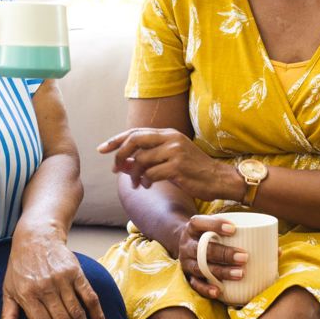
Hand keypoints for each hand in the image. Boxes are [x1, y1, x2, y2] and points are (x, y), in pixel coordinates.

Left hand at [0, 229, 106, 318]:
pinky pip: (89, 296)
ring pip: (78, 313)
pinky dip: (97, 313)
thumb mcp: (8, 289)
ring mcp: (63, 280)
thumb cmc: (20, 265)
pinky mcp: (76, 272)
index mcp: (28, 296)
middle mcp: (46, 289)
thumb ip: (8, 315)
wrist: (36, 235)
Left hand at [97, 128, 235, 200]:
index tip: (102, 149)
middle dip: (120, 155)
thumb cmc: (193, 170)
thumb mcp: (170, 157)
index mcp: (167, 133)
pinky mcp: (177, 167)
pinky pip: (150, 174)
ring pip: (141, 160)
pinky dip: (145, 181)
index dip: (116, 140)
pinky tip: (147, 185)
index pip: (135, 132)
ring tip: (137, 184)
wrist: (217, 179)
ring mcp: (174, 152)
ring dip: (134, 174)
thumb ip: (147, 157)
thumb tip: (121, 163)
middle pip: (134, 141)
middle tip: (115, 169)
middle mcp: (170, 138)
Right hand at [175, 215, 246, 300]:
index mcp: (193, 227)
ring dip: (221, 271)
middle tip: (244, 256)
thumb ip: (241, 233)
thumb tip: (277, 251)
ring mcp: (186, 261)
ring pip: (201, 267)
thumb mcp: (216, 227)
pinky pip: (195, 284)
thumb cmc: (210, 235)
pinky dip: (206, 288)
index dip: (214, 225)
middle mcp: (187, 244)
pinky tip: (219, 291)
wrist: (186, 243)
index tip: (233, 229)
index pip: (200, 223)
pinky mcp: (187, 276)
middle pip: (203, 248)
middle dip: (224, 253)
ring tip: (240, 274)